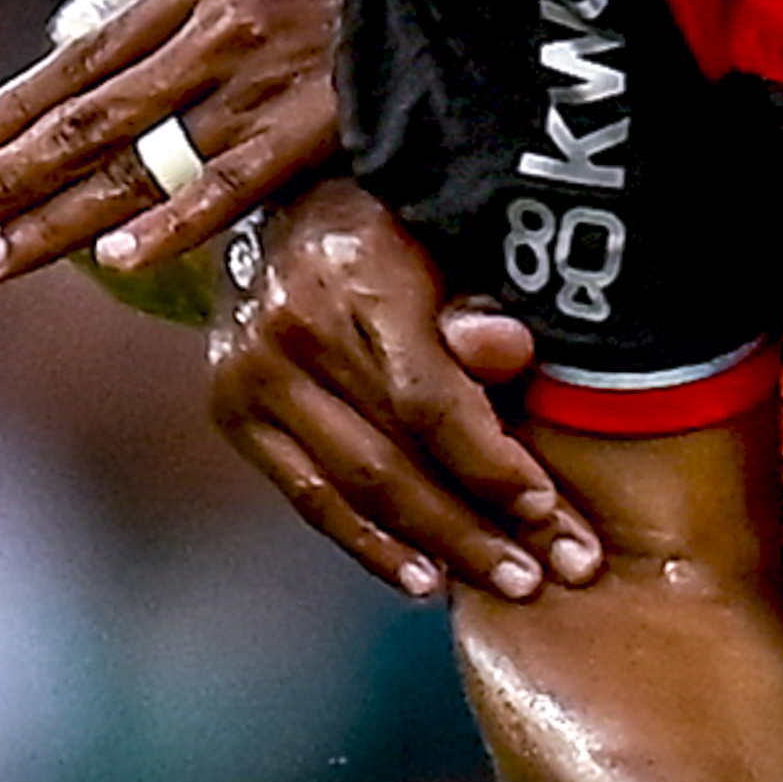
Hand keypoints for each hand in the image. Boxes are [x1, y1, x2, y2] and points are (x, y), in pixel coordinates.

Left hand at [0, 0, 349, 292]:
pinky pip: (231, 184)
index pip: (87, 56)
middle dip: (2, 174)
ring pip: (136, 157)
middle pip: (87, 115)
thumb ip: (215, 27)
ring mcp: (266, 74)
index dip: (21, 106)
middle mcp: (218, 22)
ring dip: (53, 214)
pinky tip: (115, 259)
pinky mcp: (322, 123)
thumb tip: (147, 83)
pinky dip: (173, 222)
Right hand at [206, 178, 606, 596]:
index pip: (427, 399)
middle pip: (394, 458)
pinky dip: (369, 544)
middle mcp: (290, 329)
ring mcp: (251, 375)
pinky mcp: (232, 411)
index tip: (547, 509)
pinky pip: (309, 498)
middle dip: (479, 526)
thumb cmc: (393, 220)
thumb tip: (508, 351)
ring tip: (504, 582)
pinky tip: (425, 580)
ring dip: (436, 546)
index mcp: (356, 274)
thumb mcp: (447, 233)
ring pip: (354, 489)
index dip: (489, 464)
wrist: (279, 199)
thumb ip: (478, 298)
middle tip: (550, 571)